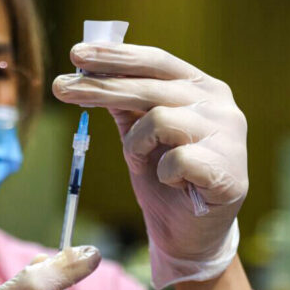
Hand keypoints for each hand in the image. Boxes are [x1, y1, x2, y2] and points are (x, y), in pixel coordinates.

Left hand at [53, 43, 247, 288]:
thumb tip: (86, 70)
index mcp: (202, 87)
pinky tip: (174, 183)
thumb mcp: (139, 136)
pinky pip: (176, 160)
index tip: (75, 54)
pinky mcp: (230, 170)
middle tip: (60, 88)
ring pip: (161, 119)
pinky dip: (163, 173)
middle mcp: (220, 104)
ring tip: (142, 161)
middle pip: (150, 86)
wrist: (191, 235)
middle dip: (100, 87)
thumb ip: (124, 104)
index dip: (115, 56)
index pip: (155, 60)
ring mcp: (230, 135)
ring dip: (137, 143)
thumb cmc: (166, 179)